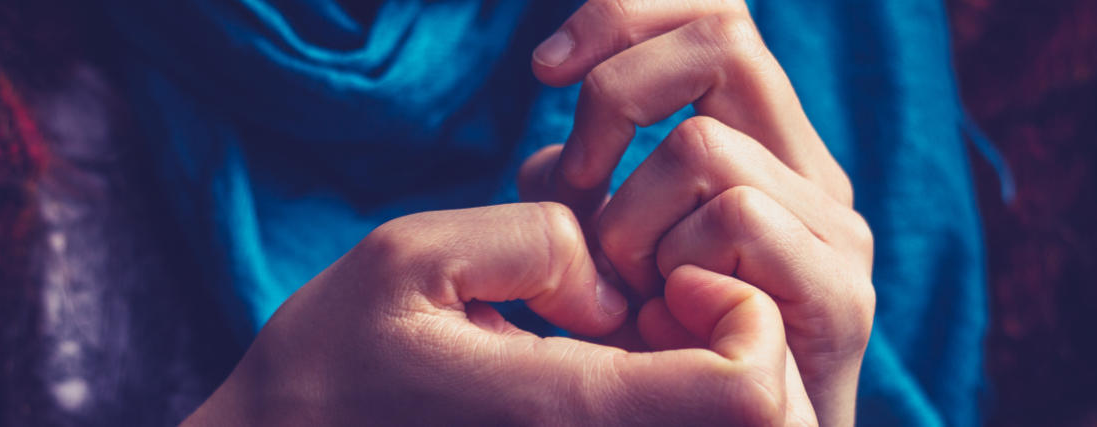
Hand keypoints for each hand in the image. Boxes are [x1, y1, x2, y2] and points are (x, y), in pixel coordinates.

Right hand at [181, 203, 815, 425]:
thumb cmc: (333, 360)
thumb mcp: (414, 256)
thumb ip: (539, 242)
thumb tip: (616, 289)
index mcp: (566, 414)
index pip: (747, 392)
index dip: (745, 314)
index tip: (676, 274)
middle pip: (762, 424)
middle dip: (742, 344)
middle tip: (660, 301)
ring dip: (710, 374)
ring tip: (632, 331)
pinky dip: (672, 397)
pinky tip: (609, 362)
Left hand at [521, 1, 875, 424]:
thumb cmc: (663, 350)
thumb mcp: (606, 245)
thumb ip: (583, 188)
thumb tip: (550, 158)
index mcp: (763, 142)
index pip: (715, 12)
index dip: (624, 14)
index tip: (545, 70)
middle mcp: (808, 168)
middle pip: (722, 39)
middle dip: (614, 96)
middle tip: (576, 181)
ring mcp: (834, 227)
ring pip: (705, 144)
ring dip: (630, 219)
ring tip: (630, 289)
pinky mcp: (841, 289)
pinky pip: (737, 216)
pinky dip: (675, 262)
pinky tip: (669, 314)